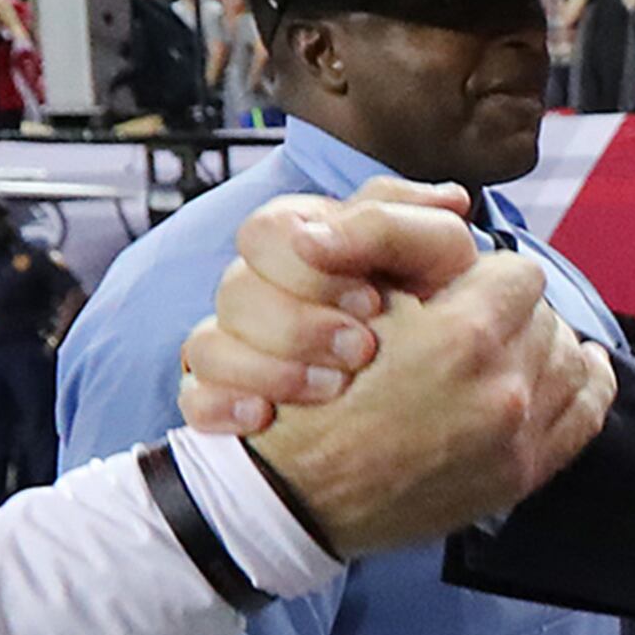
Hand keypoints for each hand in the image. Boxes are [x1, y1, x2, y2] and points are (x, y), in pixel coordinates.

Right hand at [179, 181, 483, 433]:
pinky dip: (223, 407)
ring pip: (208, 347)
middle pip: (234, 290)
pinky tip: (265, 418)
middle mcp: (258, 287)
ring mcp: (234, 344)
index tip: (371, 301)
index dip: (308, 267)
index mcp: (298, 237)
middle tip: (362, 350)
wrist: (440, 390)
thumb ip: (403, 219)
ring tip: (332, 391)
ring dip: (272, 370)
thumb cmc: (434, 306)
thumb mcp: (438, 253)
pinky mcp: (222, 398)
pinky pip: (193, 400)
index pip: (264, 232)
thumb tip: (378, 216)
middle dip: (299, 326)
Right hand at [241, 259, 614, 554]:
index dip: (489, 273)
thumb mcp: (355, 311)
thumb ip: (416, 269)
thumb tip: (466, 244)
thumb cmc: (316, 399)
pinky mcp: (521, 475)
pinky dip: (585, 383)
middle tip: (480, 320)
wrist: (296, 496)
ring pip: (570, 358)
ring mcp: (518, 436)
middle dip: (514, 312)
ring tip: (516, 346)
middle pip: (545, 315)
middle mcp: (504, 387)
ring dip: (545, 345)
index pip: (517, 271)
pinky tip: (580, 368)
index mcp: (464, 335)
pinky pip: (586, 413)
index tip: (467, 286)